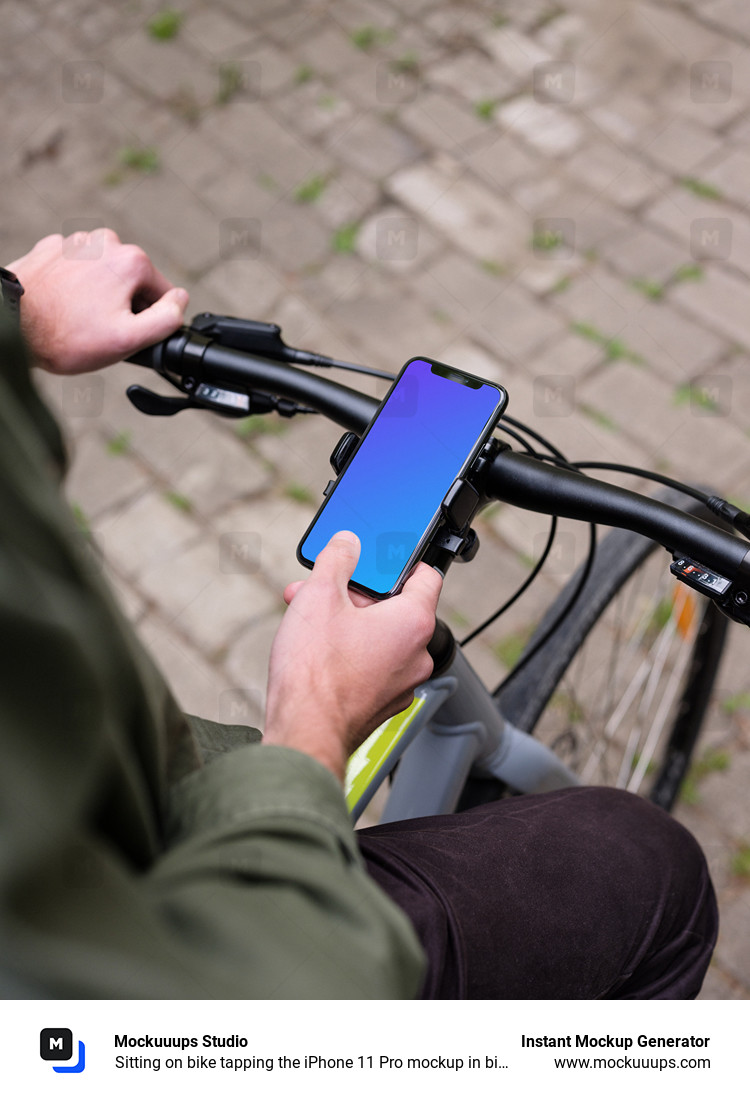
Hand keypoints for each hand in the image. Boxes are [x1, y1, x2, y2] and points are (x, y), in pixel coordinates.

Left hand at [8, 229, 188, 373]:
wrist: (10, 326)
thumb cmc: (65, 336)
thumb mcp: (129, 340)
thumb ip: (166, 319)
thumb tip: (181, 300)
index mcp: (131, 260)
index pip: (162, 294)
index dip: (148, 319)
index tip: (124, 331)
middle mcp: (105, 242)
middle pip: (132, 283)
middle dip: (122, 306)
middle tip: (98, 329)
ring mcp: (75, 242)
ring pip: (104, 276)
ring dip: (98, 296)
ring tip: (76, 319)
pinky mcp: (51, 249)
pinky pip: (77, 271)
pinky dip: (73, 288)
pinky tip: (60, 306)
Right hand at [264, 532, 441, 780]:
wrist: (305, 731)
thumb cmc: (316, 672)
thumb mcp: (320, 595)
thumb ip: (337, 559)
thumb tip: (348, 543)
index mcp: (413, 622)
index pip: (427, 576)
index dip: (402, 561)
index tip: (381, 558)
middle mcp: (417, 655)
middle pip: (394, 608)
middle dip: (355, 594)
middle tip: (324, 589)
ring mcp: (402, 684)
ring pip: (379, 638)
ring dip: (347, 622)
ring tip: (309, 618)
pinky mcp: (382, 704)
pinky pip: (372, 666)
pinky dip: (350, 653)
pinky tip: (317, 651)